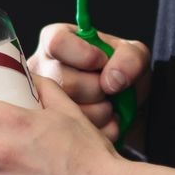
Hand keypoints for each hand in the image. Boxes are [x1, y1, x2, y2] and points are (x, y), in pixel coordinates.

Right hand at [28, 23, 150, 142]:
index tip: (102, 62)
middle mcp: (42, 68)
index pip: (57, 43)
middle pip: (64, 81)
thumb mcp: (134, 55)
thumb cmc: (120, 72)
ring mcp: (41, 98)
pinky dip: (100, 129)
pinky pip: (75, 133)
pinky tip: (102, 120)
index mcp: (57, 41)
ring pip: (67, 110)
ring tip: (106, 104)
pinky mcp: (49, 126)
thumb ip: (129, 58)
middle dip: (96, 89)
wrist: (123, 104)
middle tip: (107, 88)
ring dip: (100, 111)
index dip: (85, 55)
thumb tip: (113, 80)